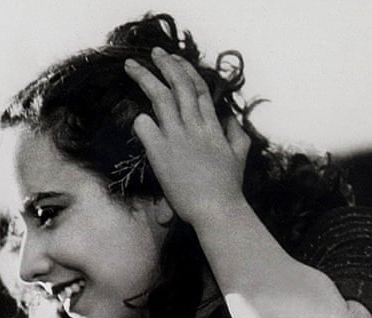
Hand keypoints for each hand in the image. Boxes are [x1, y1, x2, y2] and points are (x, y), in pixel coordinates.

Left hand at [124, 47, 249, 229]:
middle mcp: (196, 126)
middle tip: (154, 54)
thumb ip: (235, 135)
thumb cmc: (227, 188)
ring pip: (161, 97)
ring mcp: (178, 137)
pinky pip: (145, 126)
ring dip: (145, 78)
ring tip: (132, 67)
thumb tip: (230, 120)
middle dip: (166, 65)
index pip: (200, 90)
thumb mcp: (239, 156)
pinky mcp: (162, 152)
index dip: (187, 72)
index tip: (177, 60)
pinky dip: (139, 120)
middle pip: (180, 86)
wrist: (217, 209)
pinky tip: (136, 120)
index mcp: (213, 127)